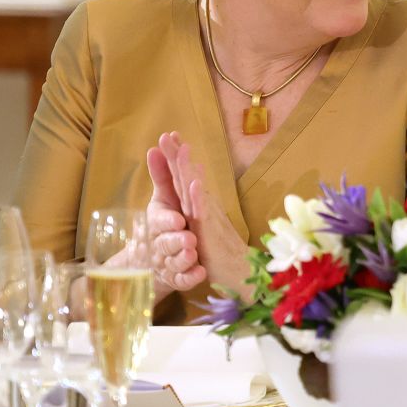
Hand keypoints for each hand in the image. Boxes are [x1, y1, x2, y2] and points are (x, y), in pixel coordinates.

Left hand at [155, 132, 253, 300]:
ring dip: (188, 169)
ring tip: (182, 149)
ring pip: (195, 191)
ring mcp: (208, 218)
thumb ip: (190, 212)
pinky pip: (204, 213)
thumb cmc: (218, 253)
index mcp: (197, 205)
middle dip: (177, 156)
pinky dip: (199, 197)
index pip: (183, 178)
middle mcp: (203, 207)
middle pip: (187, 178)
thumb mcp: (197, 229)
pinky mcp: (211, 232)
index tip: (168, 136)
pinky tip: (195, 183)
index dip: (174, 158)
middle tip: (169, 134)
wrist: (239, 273)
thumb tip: (188, 193)